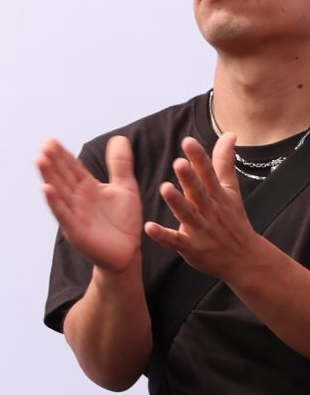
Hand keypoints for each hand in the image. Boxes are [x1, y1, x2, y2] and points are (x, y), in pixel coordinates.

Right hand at [38, 135, 142, 276]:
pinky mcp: (75, 230)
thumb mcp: (125, 188)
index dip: (62, 154)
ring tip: (40, 160)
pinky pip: (63, 213)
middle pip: (62, 176)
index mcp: (87, 187)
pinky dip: (54, 202)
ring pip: (59, 191)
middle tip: (44, 145)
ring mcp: (74, 213)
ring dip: (48, 176)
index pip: (72, 167)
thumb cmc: (124, 221)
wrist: (127, 253)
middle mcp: (77, 198)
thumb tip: (119, 137)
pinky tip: (46, 189)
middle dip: (53, 161)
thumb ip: (120, 164)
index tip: (51, 140)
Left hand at [149, 134, 276, 283]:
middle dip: (190, 178)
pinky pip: (175, 241)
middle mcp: (210, 210)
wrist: (246, 260)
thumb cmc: (233, 220)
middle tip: (179, 163)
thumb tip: (229, 134)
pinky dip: (163, 235)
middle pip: (199, 192)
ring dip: (177, 203)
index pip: (208, 173)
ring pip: (188, 214)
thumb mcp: (230, 191)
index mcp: (217, 195)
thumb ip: (223, 162)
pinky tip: (149, 227)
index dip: (199, 157)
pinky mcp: (192, 247)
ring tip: (165, 188)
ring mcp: (202, 229)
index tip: (188, 141)